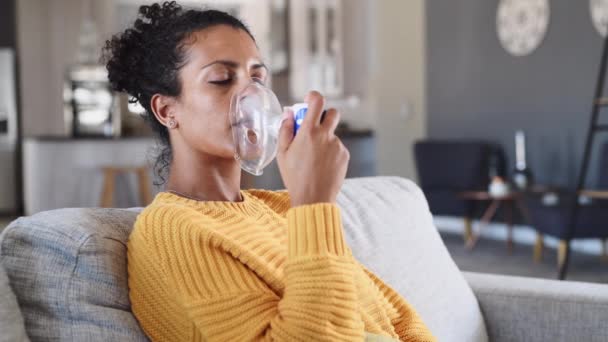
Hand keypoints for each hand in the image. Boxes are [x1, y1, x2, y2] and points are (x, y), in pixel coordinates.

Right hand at [277, 91, 349, 206]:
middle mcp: (326, 135)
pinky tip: (321, 166)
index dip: (313, 97)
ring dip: (324, 139)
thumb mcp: (282, 153)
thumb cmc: (295, 177)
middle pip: (333, 112)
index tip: (309, 100)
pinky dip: (330, 152)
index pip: (317, 101)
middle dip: (324, 115)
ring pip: (332, 134)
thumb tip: (289, 113)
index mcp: (309, 131)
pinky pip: (337, 147)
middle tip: (313, 126)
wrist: (314, 198)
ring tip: (313, 159)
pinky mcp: (344, 155)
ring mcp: (337, 145)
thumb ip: (285, 129)